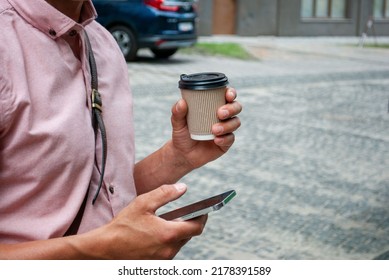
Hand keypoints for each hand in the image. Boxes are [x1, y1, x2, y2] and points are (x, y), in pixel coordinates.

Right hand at [88, 183, 206, 258]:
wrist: (105, 247)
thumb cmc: (123, 225)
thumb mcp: (144, 203)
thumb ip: (166, 193)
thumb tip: (183, 188)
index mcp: (168, 234)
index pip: (196, 227)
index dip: (203, 218)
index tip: (205, 210)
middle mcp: (169, 249)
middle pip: (189, 235)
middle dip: (189, 224)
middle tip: (185, 213)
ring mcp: (163, 258)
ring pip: (179, 243)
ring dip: (178, 232)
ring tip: (169, 221)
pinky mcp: (156, 263)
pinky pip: (170, 249)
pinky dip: (169, 240)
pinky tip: (159, 232)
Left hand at [171, 87, 241, 168]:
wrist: (183, 154)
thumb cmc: (182, 134)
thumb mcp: (177, 123)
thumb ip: (177, 112)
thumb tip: (181, 102)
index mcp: (213, 106)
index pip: (227, 96)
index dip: (231, 93)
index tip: (228, 95)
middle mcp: (223, 116)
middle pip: (236, 107)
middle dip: (231, 108)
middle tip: (220, 113)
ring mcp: (226, 129)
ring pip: (235, 122)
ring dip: (227, 125)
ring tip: (214, 130)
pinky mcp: (226, 142)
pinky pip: (231, 138)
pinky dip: (225, 138)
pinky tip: (216, 140)